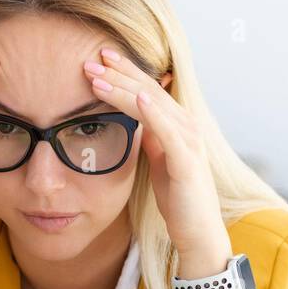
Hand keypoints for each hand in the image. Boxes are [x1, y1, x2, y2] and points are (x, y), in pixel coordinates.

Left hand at [82, 49, 230, 270]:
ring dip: (125, 89)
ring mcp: (188, 141)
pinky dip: (153, 113)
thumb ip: (150, 135)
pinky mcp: (187, 161)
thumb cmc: (178, 196)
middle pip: (148, 91)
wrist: (197, 230)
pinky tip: (138, 98)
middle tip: (90, 60)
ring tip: (99, 77)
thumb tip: (132, 116)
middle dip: (119, 74)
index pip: (146, 90)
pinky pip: (169, 132)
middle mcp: (185, 125)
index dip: (124, 72)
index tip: (99, 58)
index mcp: (176, 124)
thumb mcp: (158, 159)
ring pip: (153, 106)